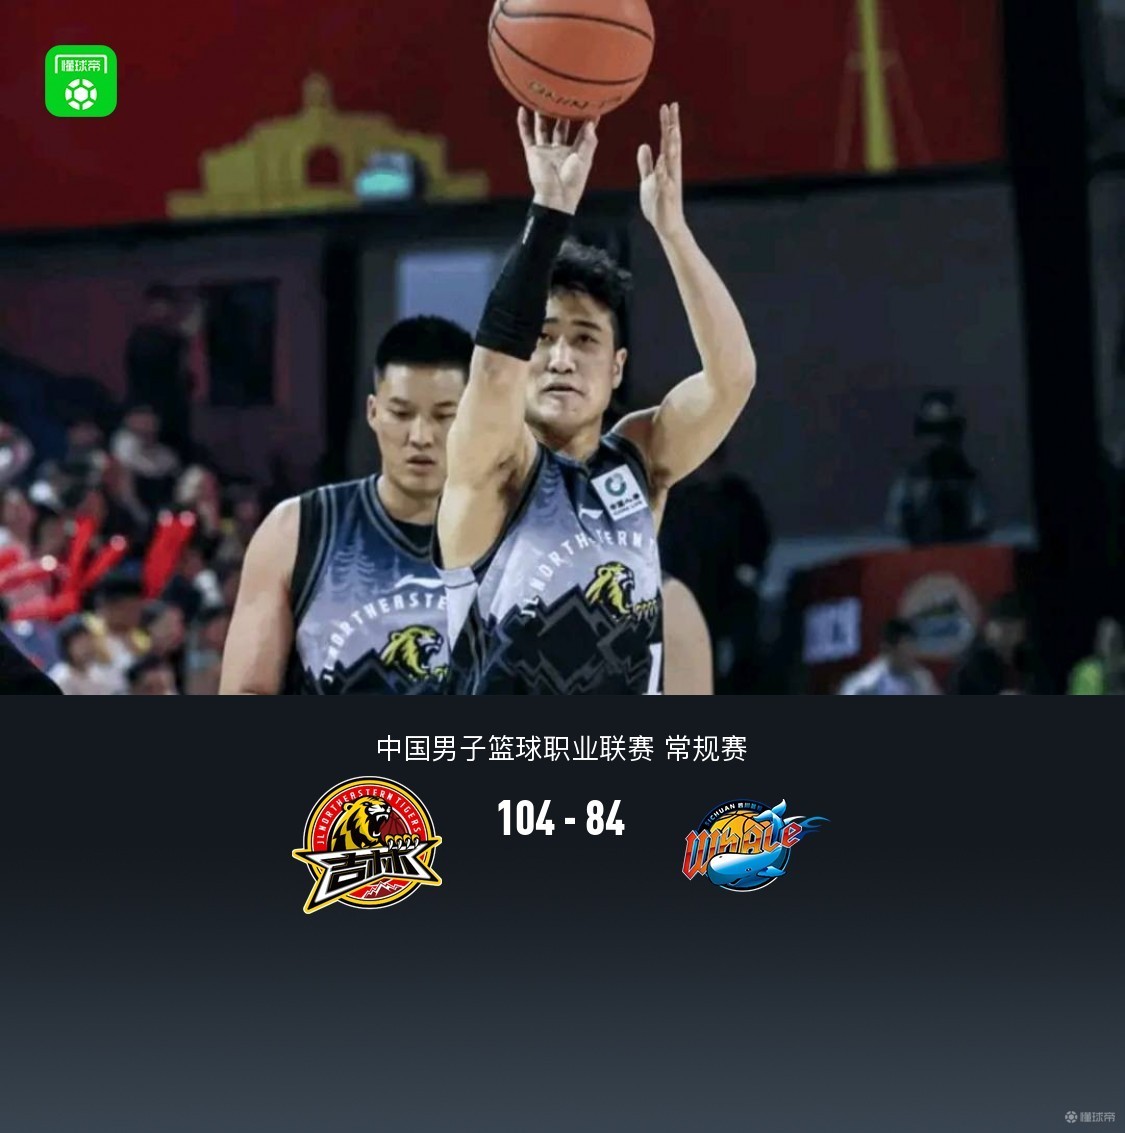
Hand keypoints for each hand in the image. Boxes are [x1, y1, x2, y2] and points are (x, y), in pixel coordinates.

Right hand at [518, 108, 599, 215]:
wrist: (555, 196)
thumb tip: (591, 122)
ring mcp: (546, 150)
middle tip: (564, 96)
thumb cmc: (572, 181)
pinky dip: (523, 123)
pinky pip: (526, 135)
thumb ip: (589, 141)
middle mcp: (560, 149)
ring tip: (542, 98)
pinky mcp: (533, 153)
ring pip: (542, 128)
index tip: (591, 103)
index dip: (587, 119)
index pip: (582, 132)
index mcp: (575, 152)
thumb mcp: (584, 160)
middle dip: (563, 113)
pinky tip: (522, 110)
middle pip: (561, 127)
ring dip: (542, 115)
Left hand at [637, 102, 687, 239]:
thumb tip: (644, 144)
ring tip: (671, 128)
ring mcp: (670, 182)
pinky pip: (665, 181)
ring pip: (672, 159)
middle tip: (671, 107)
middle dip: (671, 126)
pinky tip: (662, 160)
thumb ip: (646, 163)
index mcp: (667, 166)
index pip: (667, 140)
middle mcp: (672, 170)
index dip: (667, 123)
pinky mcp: (667, 195)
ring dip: (672, 144)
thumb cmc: (658, 203)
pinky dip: (663, 170)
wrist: (667, 225)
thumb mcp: (648, 179)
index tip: (667, 106)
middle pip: (672, 144)